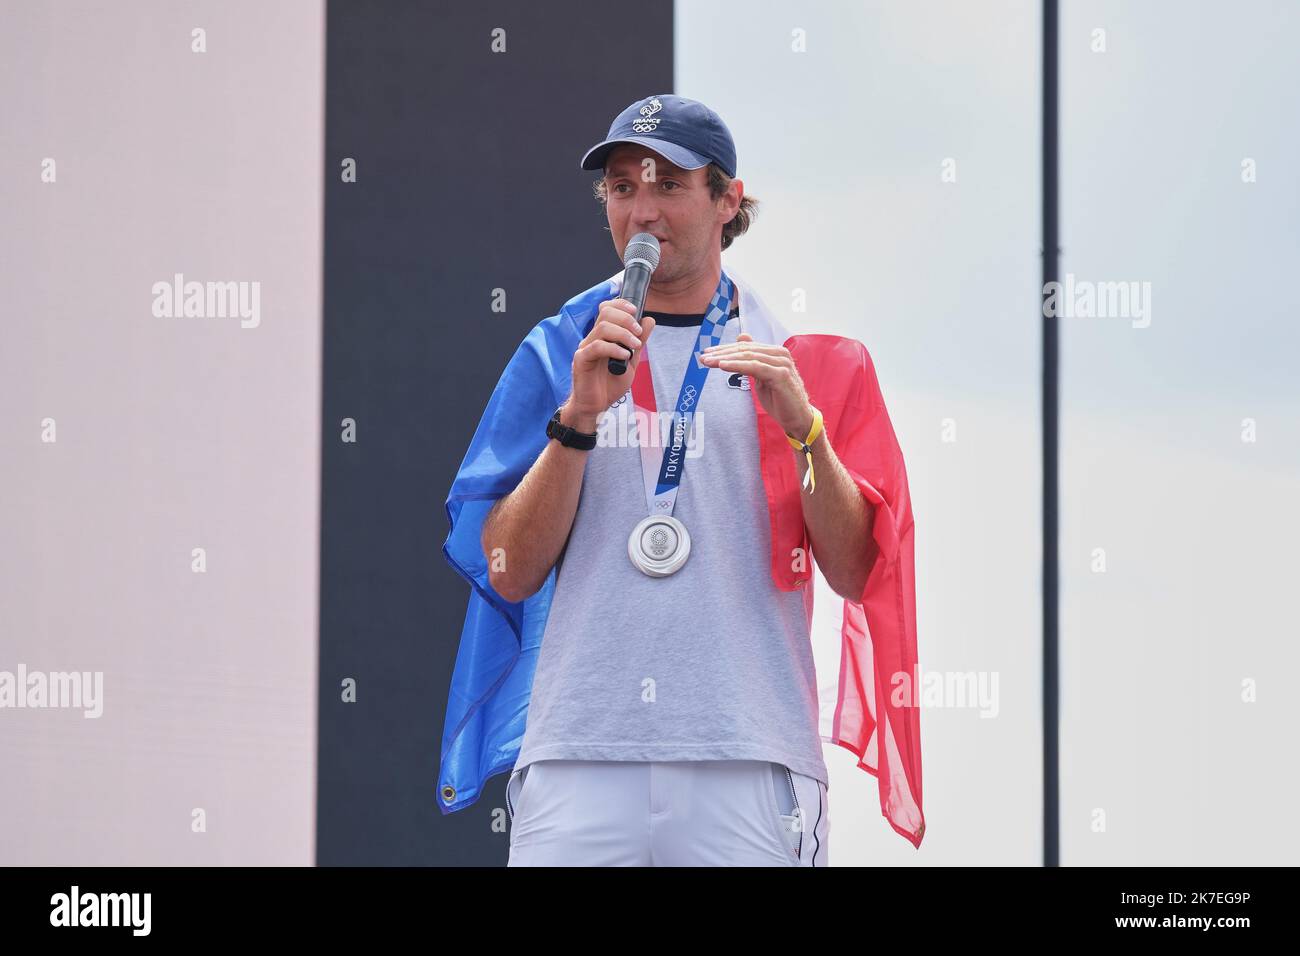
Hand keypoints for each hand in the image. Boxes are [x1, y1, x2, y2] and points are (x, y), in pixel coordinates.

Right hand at [568, 298, 656, 425]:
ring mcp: (585, 348)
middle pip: (605, 313)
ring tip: (634, 347)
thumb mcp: (631, 361)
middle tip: (638, 333)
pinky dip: (614, 349)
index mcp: (603, 336)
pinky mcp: (581, 360)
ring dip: (623, 334)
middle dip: (625, 319)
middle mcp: (592, 338)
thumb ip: (638, 342)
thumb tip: (649, 320)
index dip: (621, 304)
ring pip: (602, 328)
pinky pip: (596, 347)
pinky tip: (624, 357)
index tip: (635, 311)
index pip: (607, 308)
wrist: (597, 406)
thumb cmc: (610, 384)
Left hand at [699, 332, 814, 437]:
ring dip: (725, 358)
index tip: (707, 352)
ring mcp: (781, 363)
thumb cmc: (780, 399)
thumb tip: (742, 336)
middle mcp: (780, 354)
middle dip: (721, 352)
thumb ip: (752, 358)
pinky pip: (755, 367)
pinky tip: (722, 366)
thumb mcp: (762, 376)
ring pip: (748, 356)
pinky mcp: (781, 374)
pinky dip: (737, 365)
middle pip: (745, 349)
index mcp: (775, 352)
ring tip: (708, 361)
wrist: (798, 419)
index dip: (725, 349)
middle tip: (703, 356)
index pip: (746, 347)